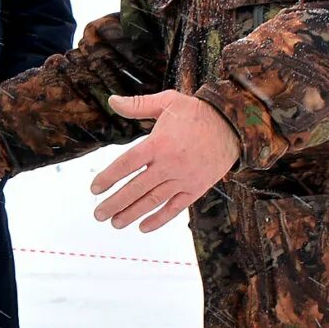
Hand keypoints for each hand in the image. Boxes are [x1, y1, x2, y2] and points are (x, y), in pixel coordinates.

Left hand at [91, 92, 240, 232]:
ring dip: (132, 214)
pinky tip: (143, 227)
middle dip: (114, 203)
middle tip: (98, 214)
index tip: (94, 189)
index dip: (108, 177)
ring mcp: (183, 178)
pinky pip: (175, 208)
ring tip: (115, 223)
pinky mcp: (196, 188)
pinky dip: (159, 219)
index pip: (126, 164)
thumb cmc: (197, 112)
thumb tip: (112, 100)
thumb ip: (138, 105)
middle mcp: (169, 164)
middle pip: (136, 188)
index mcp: (159, 143)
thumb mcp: (168, 101)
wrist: (234, 125)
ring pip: (153, 201)